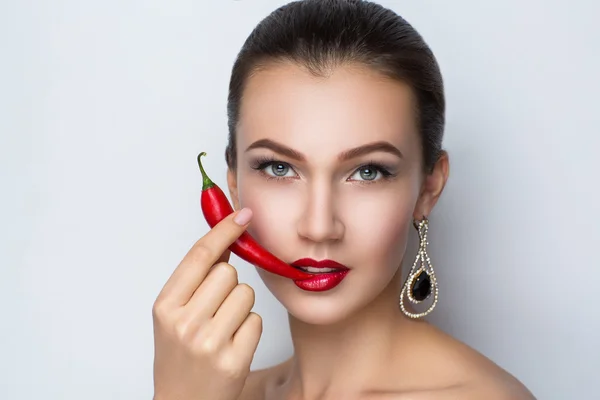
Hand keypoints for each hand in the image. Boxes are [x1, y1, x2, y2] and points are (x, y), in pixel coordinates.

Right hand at [152, 208, 261, 399]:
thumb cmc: (180, 355)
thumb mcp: (174, 314)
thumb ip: (196, 278)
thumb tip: (225, 238)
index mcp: (165, 305)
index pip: (200, 255)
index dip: (224, 230)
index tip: (243, 214)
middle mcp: (184, 322)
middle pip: (228, 272)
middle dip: (228, 285)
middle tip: (215, 309)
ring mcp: (208, 343)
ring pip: (245, 294)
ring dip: (240, 307)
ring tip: (223, 329)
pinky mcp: (233, 361)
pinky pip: (256, 320)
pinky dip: (248, 330)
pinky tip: (232, 345)